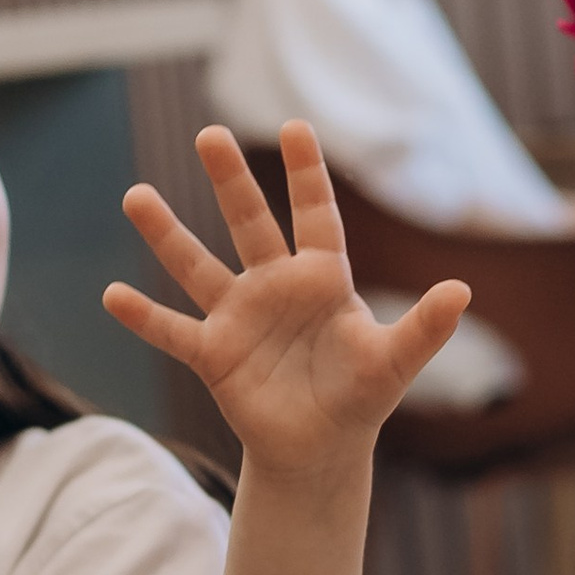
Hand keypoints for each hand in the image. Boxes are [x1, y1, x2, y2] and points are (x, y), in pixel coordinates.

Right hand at [105, 126, 470, 483]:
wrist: (321, 449)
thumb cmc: (360, 396)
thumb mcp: (395, 362)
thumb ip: (425, 328)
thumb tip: (461, 291)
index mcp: (322, 279)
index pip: (315, 215)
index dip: (307, 174)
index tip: (295, 125)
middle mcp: (275, 287)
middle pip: (249, 223)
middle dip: (231, 181)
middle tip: (209, 133)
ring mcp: (240, 317)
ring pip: (198, 267)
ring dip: (168, 234)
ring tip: (135, 196)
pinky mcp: (214, 355)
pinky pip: (174, 331)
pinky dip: (145, 316)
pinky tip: (113, 294)